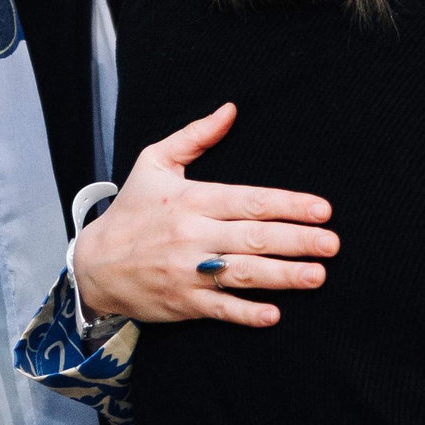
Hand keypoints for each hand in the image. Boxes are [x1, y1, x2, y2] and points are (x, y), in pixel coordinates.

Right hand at [73, 103, 337, 327]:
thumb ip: (195, 136)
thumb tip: (230, 109)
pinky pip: (220, 309)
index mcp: (192, 200)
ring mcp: (187, 271)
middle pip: (254, 238)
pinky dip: (246, 313)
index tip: (322, 209)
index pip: (249, 201)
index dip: (288, 205)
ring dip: (284, 276)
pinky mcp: (183, 303)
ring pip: (243, 274)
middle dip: (297, 241)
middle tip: (332, 244)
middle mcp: (192, 235)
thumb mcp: (154, 163)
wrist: (92, 265)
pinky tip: (274, 314)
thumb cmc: (131, 210)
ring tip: (318, 276)